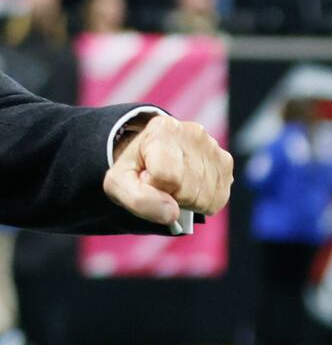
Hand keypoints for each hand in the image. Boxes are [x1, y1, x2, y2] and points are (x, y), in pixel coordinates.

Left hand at [104, 115, 233, 226]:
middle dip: (170, 195)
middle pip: (186, 189)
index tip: (145, 176)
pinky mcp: (226, 162)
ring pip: (204, 198)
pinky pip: (218, 199)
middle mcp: (192, 132)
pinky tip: (189, 186)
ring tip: (173, 183)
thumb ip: (137, 199)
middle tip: (160, 182)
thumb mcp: (119, 182)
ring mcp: (212, 147)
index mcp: (162, 129)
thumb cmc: (134, 169)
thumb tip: (173, 214)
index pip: (165, 175)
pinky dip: (202, 201)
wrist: (150, 154)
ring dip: (186, 200)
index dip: (151, 185)